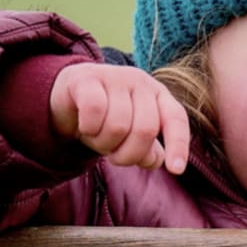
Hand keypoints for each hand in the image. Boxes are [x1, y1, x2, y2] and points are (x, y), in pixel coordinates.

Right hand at [49, 62, 189, 174]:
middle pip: (145, 130)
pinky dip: (89, 128)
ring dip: (104, 143)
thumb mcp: (131, 137)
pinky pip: (95, 110)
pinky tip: (85, 126)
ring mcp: (114, 76)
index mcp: (159, 96)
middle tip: (113, 154)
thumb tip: (155, 161)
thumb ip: (148, 150)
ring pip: (118, 125)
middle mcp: (141, 82)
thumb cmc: (106, 120)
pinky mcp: (87, 78)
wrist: (68, 98)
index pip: (176, 119)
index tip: (176, 169)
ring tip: (97, 137)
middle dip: (127, 154)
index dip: (178, 145)